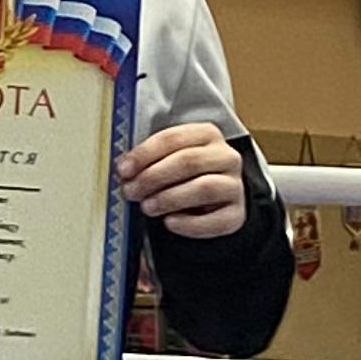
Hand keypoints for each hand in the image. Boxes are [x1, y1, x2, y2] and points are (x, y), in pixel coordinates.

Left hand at [121, 120, 244, 239]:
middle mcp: (226, 156)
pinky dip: (189, 224)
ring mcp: (234, 185)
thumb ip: (149, 160)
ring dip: (170, 198)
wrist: (214, 203)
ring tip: (148, 207)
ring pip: (204, 188)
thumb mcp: (169, 161)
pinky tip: (170, 223)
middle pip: (188, 161)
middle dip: (154, 177)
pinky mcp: (237, 214)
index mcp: (207, 135)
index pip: (173, 138)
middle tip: (131, 191)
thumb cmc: (185, 178)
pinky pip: (215, 220)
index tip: (124, 169)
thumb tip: (123, 167)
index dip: (145, 153)